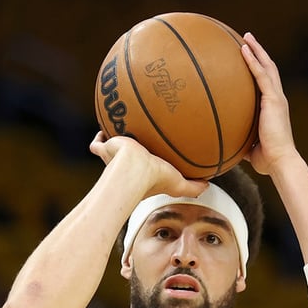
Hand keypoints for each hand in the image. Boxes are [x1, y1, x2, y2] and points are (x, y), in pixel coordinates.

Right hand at [89, 132, 207, 197]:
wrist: (134, 170)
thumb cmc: (154, 180)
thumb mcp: (178, 185)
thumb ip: (193, 187)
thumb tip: (208, 185)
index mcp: (142, 174)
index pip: (143, 171)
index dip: (146, 168)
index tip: (152, 161)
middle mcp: (126, 167)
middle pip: (125, 161)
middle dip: (129, 153)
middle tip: (136, 143)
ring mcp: (114, 158)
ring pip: (112, 149)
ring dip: (115, 141)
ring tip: (120, 128)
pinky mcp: (105, 148)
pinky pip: (98, 141)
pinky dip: (101, 134)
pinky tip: (107, 120)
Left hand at [240, 33, 299, 175]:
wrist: (280, 162)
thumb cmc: (267, 159)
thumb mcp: (250, 145)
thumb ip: (240, 139)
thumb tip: (225, 142)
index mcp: (273, 108)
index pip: (267, 83)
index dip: (259, 68)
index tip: (249, 57)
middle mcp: (277, 99)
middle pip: (269, 68)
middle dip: (259, 52)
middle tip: (248, 39)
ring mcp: (276, 98)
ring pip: (267, 67)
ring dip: (257, 50)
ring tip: (247, 37)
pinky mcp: (273, 100)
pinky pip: (262, 75)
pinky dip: (253, 61)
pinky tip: (244, 50)